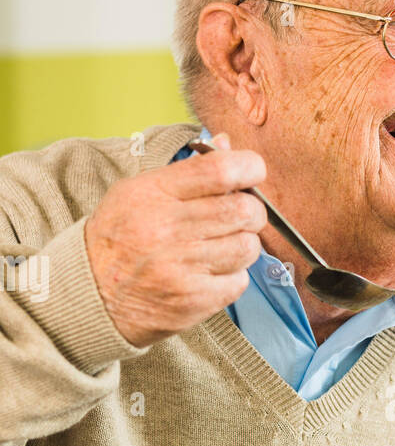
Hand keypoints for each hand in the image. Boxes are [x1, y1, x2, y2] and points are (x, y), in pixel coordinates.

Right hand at [84, 133, 266, 347]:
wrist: (91, 295)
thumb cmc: (118, 239)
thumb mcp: (137, 193)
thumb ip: (187, 171)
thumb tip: (229, 146)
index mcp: (153, 193)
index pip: (220, 170)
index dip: (249, 167)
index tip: (253, 172)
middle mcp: (166, 228)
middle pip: (244, 210)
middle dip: (252, 211)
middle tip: (240, 216)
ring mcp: (181, 266)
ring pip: (248, 247)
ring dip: (243, 245)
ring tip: (222, 247)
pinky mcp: (192, 299)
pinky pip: (239, 282)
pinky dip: (232, 277)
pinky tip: (211, 274)